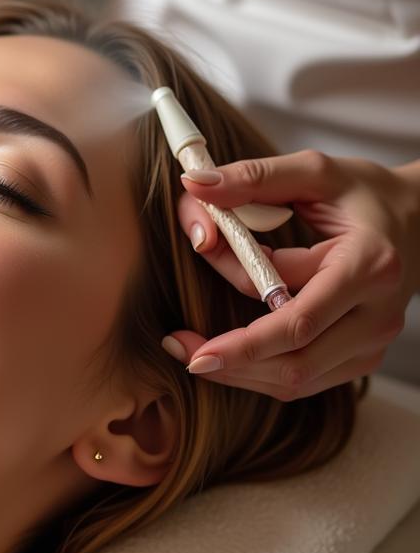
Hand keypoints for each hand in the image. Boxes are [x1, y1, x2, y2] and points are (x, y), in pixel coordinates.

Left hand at [163, 150, 419, 399]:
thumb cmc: (364, 194)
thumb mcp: (314, 172)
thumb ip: (253, 178)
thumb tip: (193, 184)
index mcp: (368, 268)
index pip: (297, 321)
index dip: (239, 335)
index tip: (185, 335)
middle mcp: (377, 315)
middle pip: (295, 363)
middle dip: (230, 362)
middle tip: (176, 348)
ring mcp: (373, 342)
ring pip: (297, 380)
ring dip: (239, 372)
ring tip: (190, 351)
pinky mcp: (362, 357)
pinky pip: (305, 380)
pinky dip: (260, 373)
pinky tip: (227, 354)